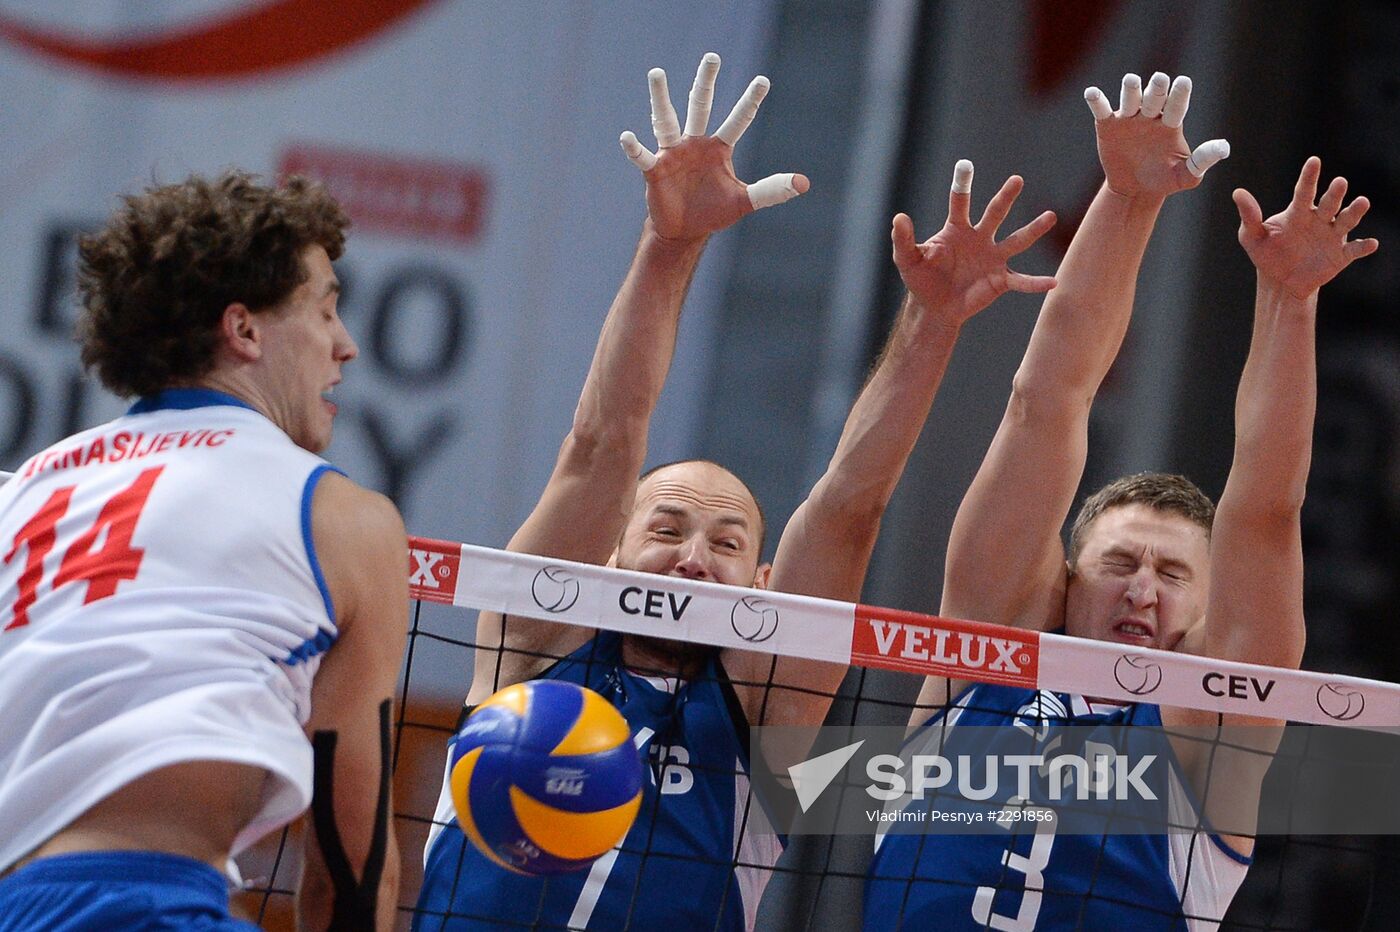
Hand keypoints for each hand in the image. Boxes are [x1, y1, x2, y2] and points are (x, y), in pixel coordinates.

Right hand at [619, 53, 808, 243]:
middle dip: (706, 82)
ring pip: (666, 119)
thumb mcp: (745, 200)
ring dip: (660, 97)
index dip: (750, 102)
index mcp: (719, 147)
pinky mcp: (654, 170)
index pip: (738, 120)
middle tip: (712, 56)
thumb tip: (804, 183)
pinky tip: (627, 137)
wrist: (684, 231)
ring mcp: (673, 153)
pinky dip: (634, 148)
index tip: (763, 80)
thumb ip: (771, 190)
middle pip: (701, 105)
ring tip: (657, 73)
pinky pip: (642, 156)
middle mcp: (695, 142)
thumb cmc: (714, 211)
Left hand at [892, 160, 1056, 323]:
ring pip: (1017, 241)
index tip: (965, 164)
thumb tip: (899, 218)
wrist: (934, 307)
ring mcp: (993, 258)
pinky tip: (1054, 282)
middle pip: (995, 213)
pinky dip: (1037, 283)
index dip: (962, 185)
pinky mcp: (1000, 280)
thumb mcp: (907, 259)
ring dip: (1033, 229)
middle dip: (1005, 197)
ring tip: (1050, 216)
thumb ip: (904, 240)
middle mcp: (979, 238)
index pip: (960, 202)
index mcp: (957, 229)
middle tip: (1016, 180)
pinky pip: (1021, 281)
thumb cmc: (921, 279)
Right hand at [1083, 72, 1229, 199]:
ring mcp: (1129, 118)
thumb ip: (1202, 161)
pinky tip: (1092, 93)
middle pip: (1154, 98)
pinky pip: (1102, 110)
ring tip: (1131, 81)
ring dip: (1131, 90)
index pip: (1177, 106)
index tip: (1184, 82)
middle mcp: (1151, 115)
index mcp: (1171, 123)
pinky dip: (1097, 101)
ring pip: (1130, 99)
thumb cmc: (1164, 180)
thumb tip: (1225, 147)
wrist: (1134, 190)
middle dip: (1157, 89)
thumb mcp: (1185, 176)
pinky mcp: (1108, 125)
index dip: (1179, 95)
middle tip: (1160, 80)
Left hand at [1233, 157, 1378, 299]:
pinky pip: (1354, 250)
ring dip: (1355, 211)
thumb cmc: (1267, 253)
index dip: (1309, 177)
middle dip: (1334, 193)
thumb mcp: (1252, 236)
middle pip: (1328, 203)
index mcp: (1298, 213)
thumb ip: (1249, 216)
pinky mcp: (1341, 255)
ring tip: (1362, 202)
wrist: (1280, 281)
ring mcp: (1332, 236)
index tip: (1314, 161)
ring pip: (1346, 220)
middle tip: (1339, 182)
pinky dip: (1363, 246)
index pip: (1304, 191)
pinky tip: (1370, 244)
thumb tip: (1237, 192)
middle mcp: (1319, 220)